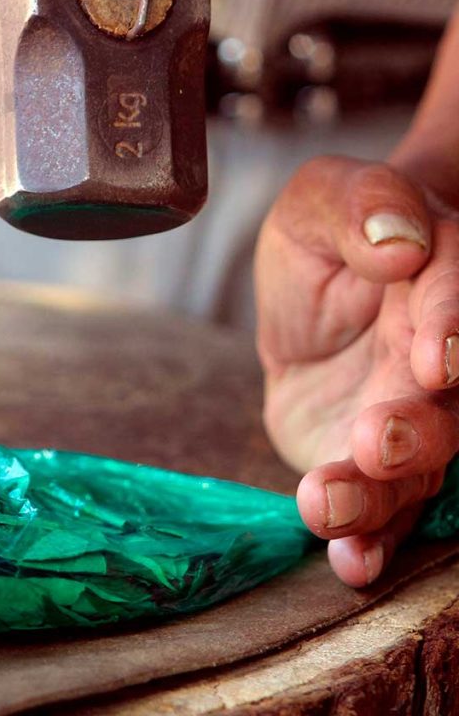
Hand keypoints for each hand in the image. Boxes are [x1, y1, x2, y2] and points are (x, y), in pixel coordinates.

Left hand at [256, 156, 458, 585]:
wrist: (317, 292)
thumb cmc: (329, 237)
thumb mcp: (320, 201)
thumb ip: (360, 206)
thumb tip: (399, 244)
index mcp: (441, 281)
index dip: (453, 327)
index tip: (433, 358)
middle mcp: (443, 359)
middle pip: (452, 404)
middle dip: (420, 428)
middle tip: (376, 438)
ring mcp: (419, 417)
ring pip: (422, 466)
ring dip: (380, 494)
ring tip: (324, 501)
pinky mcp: (380, 464)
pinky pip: (388, 508)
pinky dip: (371, 538)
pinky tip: (349, 561)